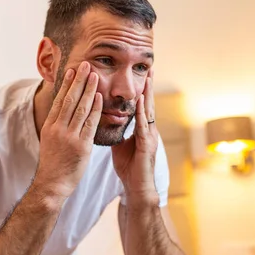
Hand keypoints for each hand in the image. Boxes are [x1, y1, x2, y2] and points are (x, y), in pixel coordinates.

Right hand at [34, 61, 102, 199]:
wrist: (52, 184)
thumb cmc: (53, 164)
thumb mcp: (50, 141)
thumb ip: (58, 126)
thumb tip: (64, 112)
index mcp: (50, 126)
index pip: (59, 100)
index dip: (67, 84)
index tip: (73, 70)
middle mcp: (58, 129)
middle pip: (69, 99)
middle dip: (79, 80)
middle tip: (86, 64)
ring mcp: (69, 137)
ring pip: (80, 108)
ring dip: (88, 90)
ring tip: (95, 75)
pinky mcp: (81, 146)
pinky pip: (89, 124)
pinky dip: (94, 109)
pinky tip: (99, 97)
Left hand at [111, 71, 158, 199]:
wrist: (136, 187)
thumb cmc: (129, 166)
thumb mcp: (119, 144)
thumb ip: (116, 130)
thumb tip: (105, 118)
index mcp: (141, 129)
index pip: (140, 105)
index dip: (140, 89)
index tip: (140, 73)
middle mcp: (148, 130)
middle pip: (148, 104)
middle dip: (149, 86)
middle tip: (150, 67)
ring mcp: (150, 137)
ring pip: (149, 112)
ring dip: (148, 96)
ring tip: (148, 79)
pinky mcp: (147, 146)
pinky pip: (143, 127)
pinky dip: (142, 114)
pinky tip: (141, 104)